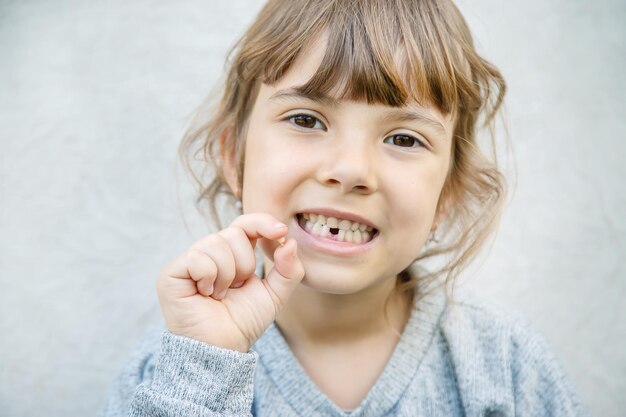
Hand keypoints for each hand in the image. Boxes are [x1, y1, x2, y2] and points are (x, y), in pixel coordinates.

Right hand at [156, 213, 303, 351]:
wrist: (221, 349)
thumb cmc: (243, 322)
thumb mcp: (274, 295)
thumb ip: (288, 270)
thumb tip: (291, 242)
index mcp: (232, 253)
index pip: (245, 224)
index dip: (261, 222)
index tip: (281, 231)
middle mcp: (209, 252)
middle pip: (234, 233)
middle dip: (245, 264)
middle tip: (236, 288)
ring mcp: (188, 261)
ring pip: (216, 243)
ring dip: (227, 274)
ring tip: (219, 294)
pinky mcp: (171, 273)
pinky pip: (198, 258)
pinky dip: (208, 278)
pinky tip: (204, 294)